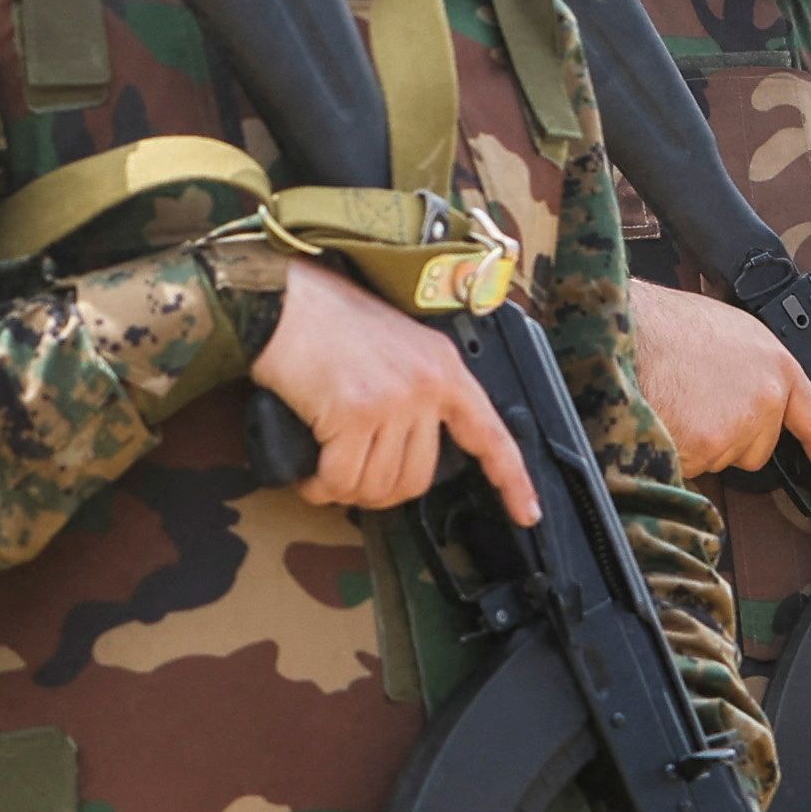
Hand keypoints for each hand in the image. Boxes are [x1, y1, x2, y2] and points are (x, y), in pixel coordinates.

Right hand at [252, 259, 540, 526]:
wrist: (284, 299)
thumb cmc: (327, 319)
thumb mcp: (397, 346)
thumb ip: (417, 391)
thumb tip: (408, 452)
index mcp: (443, 367)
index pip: (491, 434)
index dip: (511, 480)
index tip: (526, 512)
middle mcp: (426, 384)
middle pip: (418, 479)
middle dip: (380, 491)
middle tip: (351, 475)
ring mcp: (392, 399)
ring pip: (378, 485)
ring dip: (346, 490)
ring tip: (325, 470)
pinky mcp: (353, 412)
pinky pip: (341, 480)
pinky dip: (321, 487)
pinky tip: (310, 476)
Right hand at [627, 280, 810, 498]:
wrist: (629, 327)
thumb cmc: (666, 325)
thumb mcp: (729, 334)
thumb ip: (753, 370)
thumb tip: (749, 391)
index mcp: (776, 367)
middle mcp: (765, 400)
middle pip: (756, 448)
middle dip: (728, 437)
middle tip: (696, 402)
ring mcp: (739, 427)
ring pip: (720, 458)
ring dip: (697, 442)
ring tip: (675, 401)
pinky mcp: (709, 447)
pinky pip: (693, 466)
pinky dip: (676, 450)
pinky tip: (664, 416)